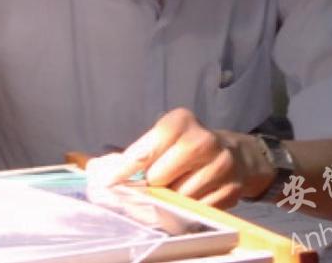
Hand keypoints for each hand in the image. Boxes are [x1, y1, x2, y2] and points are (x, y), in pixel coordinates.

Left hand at [85, 107, 273, 207]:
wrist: (236, 154)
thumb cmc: (187, 146)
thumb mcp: (162, 138)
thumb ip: (131, 154)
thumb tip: (95, 170)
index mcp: (180, 121)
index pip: (143, 152)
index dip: (121, 171)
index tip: (105, 184)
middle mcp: (202, 140)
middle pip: (157, 178)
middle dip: (150, 185)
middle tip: (152, 183)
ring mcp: (220, 166)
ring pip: (177, 197)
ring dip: (170, 200)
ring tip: (174, 188)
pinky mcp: (232, 190)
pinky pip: (197, 210)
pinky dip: (189, 209)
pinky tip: (191, 196)